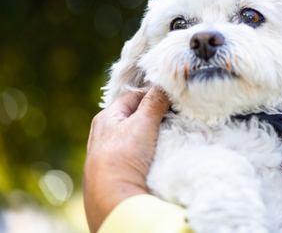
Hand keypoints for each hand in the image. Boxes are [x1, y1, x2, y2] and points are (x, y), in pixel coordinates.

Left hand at [83, 87, 169, 232]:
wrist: (113, 198)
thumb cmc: (123, 156)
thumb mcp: (143, 123)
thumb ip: (154, 102)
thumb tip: (163, 86)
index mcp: (106, 117)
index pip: (133, 96)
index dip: (153, 94)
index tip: (171, 99)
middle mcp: (104, 134)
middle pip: (134, 116)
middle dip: (153, 115)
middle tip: (173, 117)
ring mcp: (109, 154)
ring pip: (135, 136)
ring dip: (151, 134)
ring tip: (168, 136)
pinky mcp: (116, 171)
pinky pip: (135, 153)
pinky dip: (147, 151)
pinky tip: (157, 155)